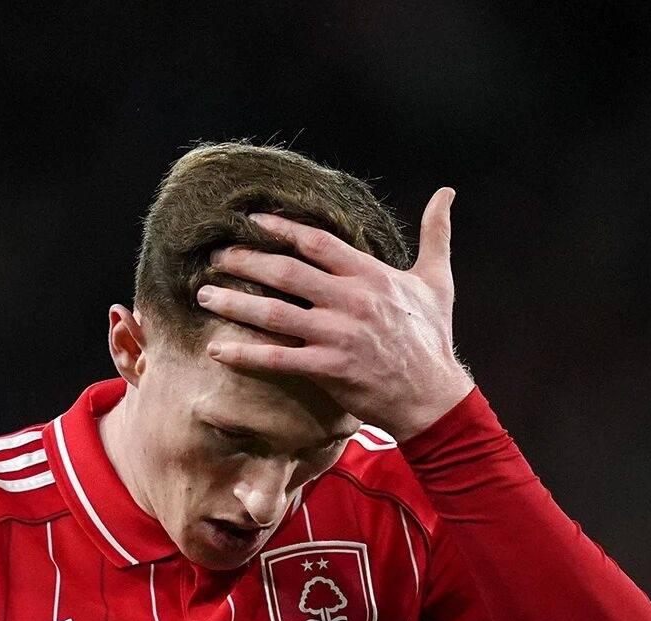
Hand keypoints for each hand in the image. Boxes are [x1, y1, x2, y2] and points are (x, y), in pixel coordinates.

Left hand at [195, 188, 475, 441]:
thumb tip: (446, 193)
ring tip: (203, 295)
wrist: (432, 396)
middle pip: (285, 272)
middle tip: (214, 256)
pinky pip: (276, 359)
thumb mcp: (436, 282)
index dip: (280, 227)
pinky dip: (244, 354)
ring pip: (274, 313)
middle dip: (245, 261)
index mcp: (371, 275)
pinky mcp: (327, 369)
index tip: (250, 220)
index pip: (316, 242)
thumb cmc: (431, 339)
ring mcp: (337, 335)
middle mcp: (351, 300)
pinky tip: (217, 349)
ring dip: (234, 303)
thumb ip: (435, 235)